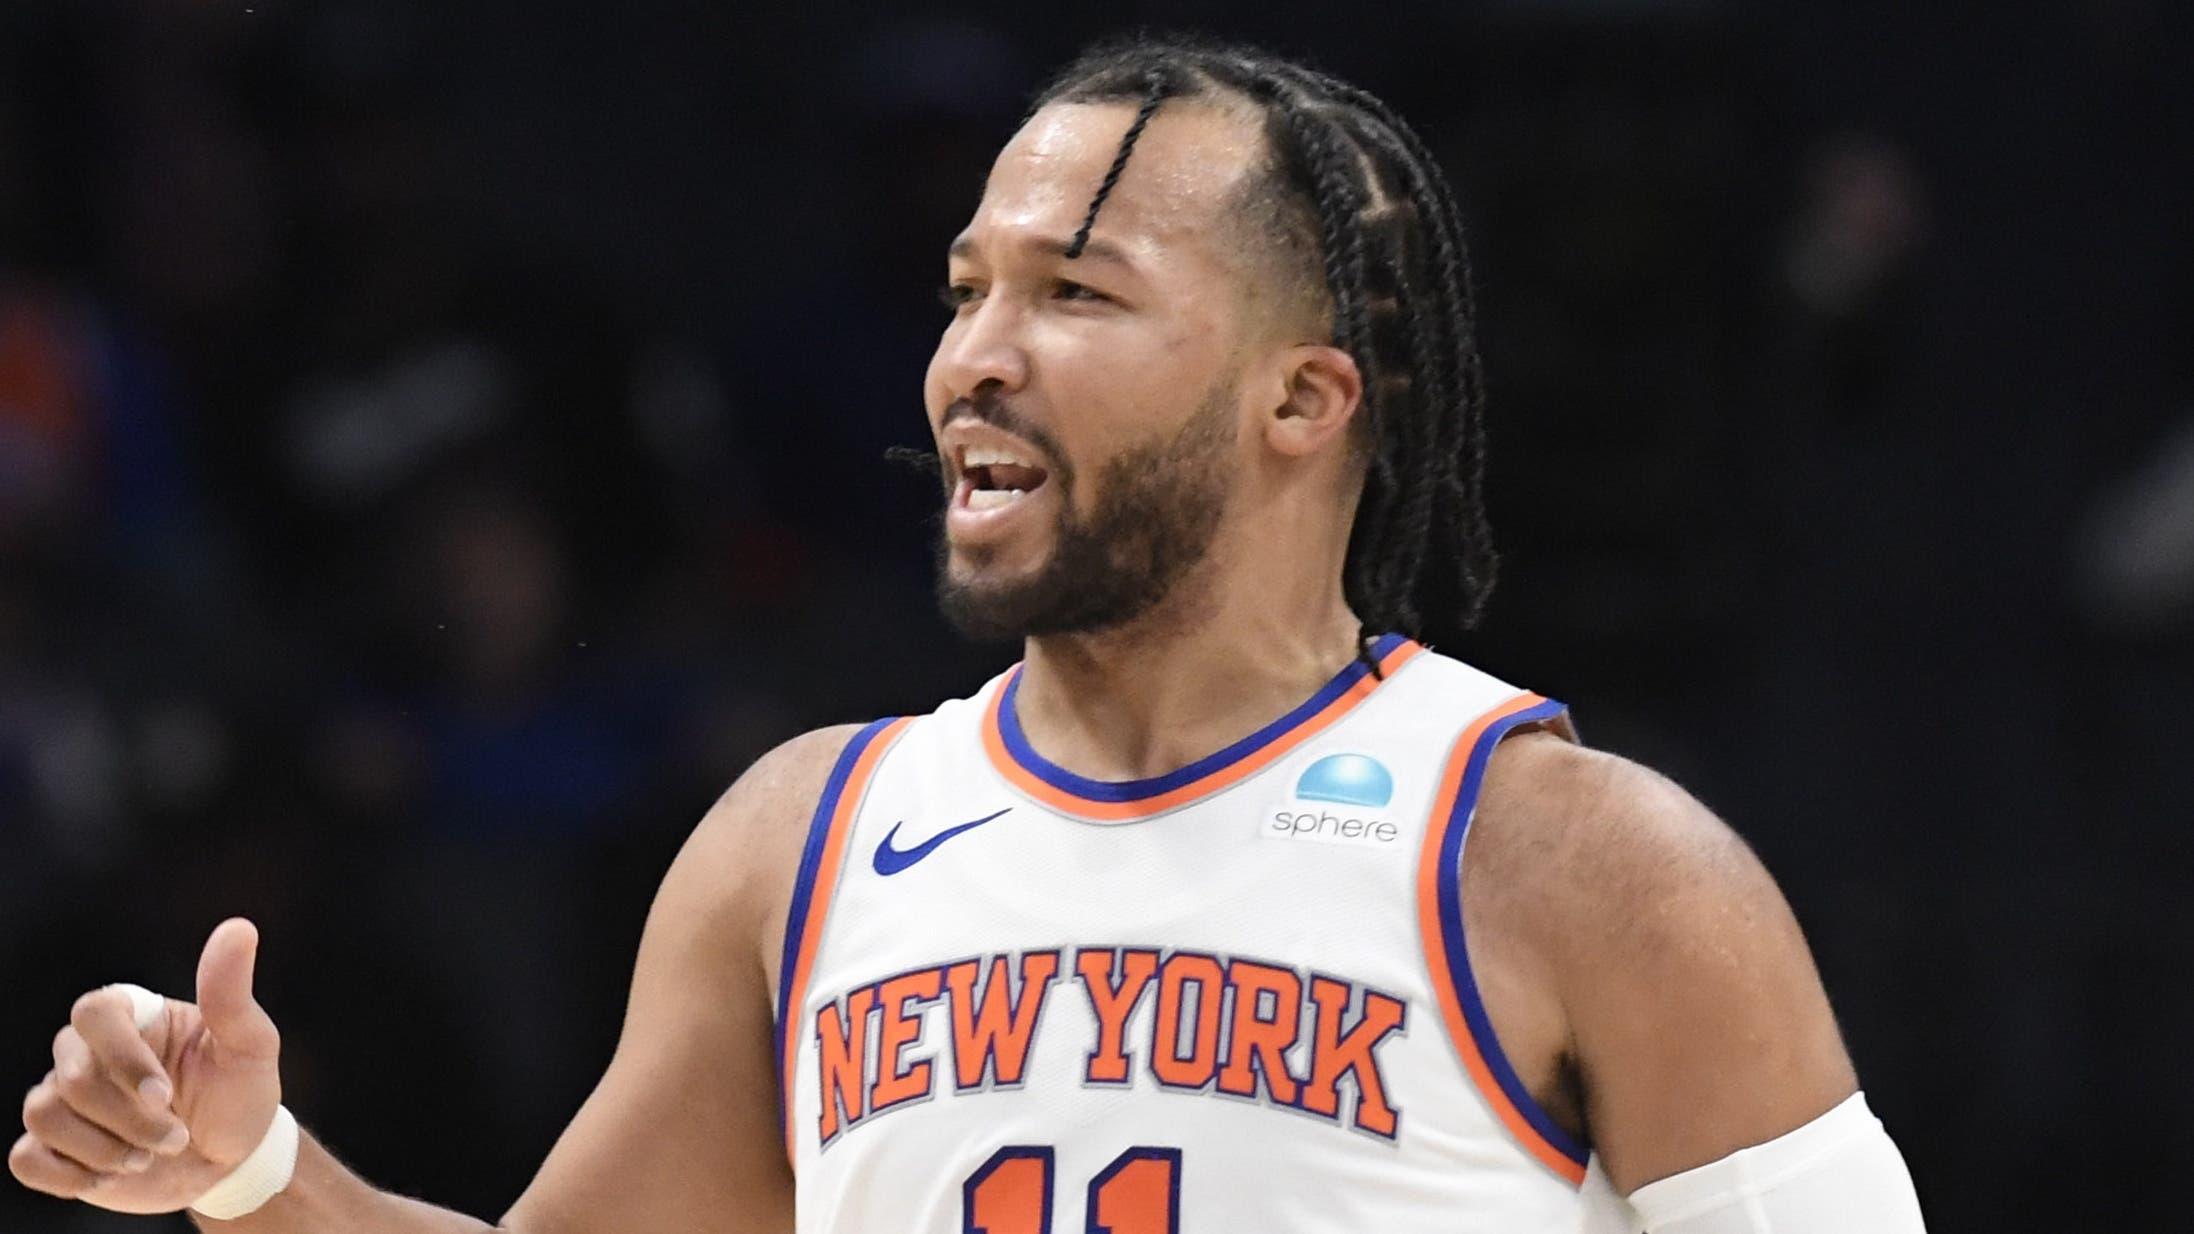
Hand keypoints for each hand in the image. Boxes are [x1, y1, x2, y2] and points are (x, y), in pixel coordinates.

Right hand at [10, 918, 283, 1213]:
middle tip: (177, 1137)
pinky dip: (70, 1174)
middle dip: (130, 1118)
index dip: (121, 1057)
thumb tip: (239, 929)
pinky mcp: (54, 1146)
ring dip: (105, 1148)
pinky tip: (112, 1174)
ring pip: (44, 1114)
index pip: (93, 1013)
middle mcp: (89, 1051)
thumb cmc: (239, 1092)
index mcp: (133, 1017)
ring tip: (150, 1156)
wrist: (232, 1159)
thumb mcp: (250, 1044)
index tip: (164, 1094)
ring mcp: (66, 1099)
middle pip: (72, 1076)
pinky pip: (26, 1158)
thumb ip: (231, 993)